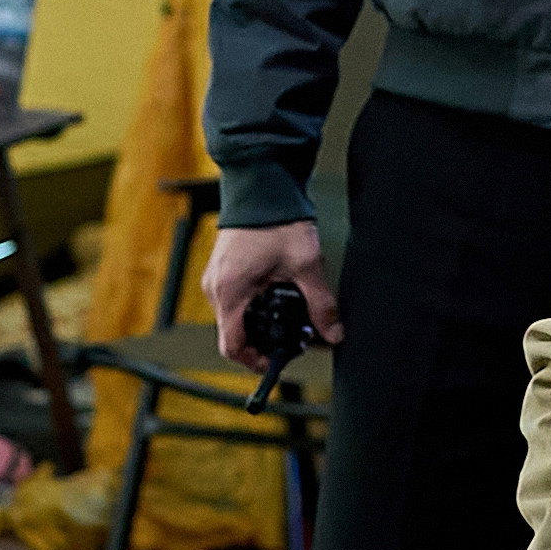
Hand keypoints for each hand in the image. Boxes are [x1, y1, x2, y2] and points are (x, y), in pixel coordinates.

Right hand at [202, 221, 342, 372]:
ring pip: (235, 315)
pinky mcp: (223, 268)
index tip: (275, 363)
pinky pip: (235, 298)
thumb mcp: (306, 266)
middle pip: (235, 332)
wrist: (263, 186)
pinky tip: (277, 295)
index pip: (232, 346)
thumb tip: (334, 333)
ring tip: (289, 316)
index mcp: (231, 293)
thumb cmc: (277, 221)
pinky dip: (254, 304)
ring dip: (259, 322)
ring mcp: (217, 277)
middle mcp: (216, 288)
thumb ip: (321, 304)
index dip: (254, 361)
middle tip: (292, 338)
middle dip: (262, 340)